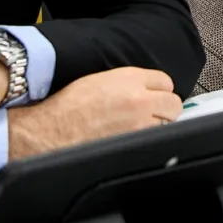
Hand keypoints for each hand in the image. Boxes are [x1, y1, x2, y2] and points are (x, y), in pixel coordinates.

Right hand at [8, 68, 182, 159]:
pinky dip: (147, 141)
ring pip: (167, 123)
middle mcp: (139, 99)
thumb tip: (146, 90)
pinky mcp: (134, 144)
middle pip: (173, 102)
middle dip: (164, 108)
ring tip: (138, 128)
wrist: (49, 131)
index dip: (158, 90)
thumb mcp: (100, 80)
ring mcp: (139, 123)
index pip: (165, 81)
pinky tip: (133, 140)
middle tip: (152, 114)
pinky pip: (154, 141)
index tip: (154, 96)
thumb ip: (128, 82)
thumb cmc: (67, 107)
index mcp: (129, 78)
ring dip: (157, 125)